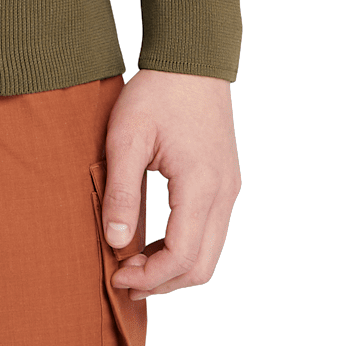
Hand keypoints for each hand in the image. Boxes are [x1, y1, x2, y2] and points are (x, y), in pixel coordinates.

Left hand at [99, 68, 242, 297]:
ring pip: (209, 255)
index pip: (181, 256)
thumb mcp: (126, 136)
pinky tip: (153, 242)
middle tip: (123, 280)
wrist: (192, 62)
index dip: (149, 276)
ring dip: (174, 269)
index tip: (116, 275)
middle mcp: (224, 195)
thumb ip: (121, 190)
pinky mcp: (227, 185)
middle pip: (201, 266)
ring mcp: (230, 191)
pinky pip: (211, 234)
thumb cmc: (156, 94)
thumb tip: (115, 243)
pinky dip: (184, 249)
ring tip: (134, 265)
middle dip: (162, 282)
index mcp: (200, 185)